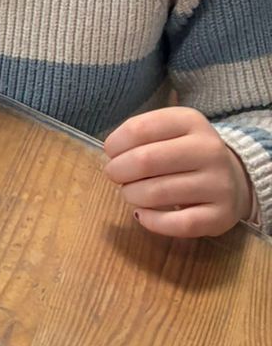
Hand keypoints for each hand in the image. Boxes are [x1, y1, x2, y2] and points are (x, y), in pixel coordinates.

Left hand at [102, 107, 252, 238]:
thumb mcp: (168, 131)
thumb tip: (113, 155)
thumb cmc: (187, 154)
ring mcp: (219, 184)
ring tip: (131, 193)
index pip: (139, 128)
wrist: (233, 180)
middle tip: (115, 175)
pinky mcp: (221, 216)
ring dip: (131, 195)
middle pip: (146, 161)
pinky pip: (177, 223)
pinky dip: (151, 221)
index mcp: (191, 122)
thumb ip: (139, 136)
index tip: (111, 153)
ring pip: (157, 193)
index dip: (115, 144)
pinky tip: (142, 214)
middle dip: (118, 171)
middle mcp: (209, 150)